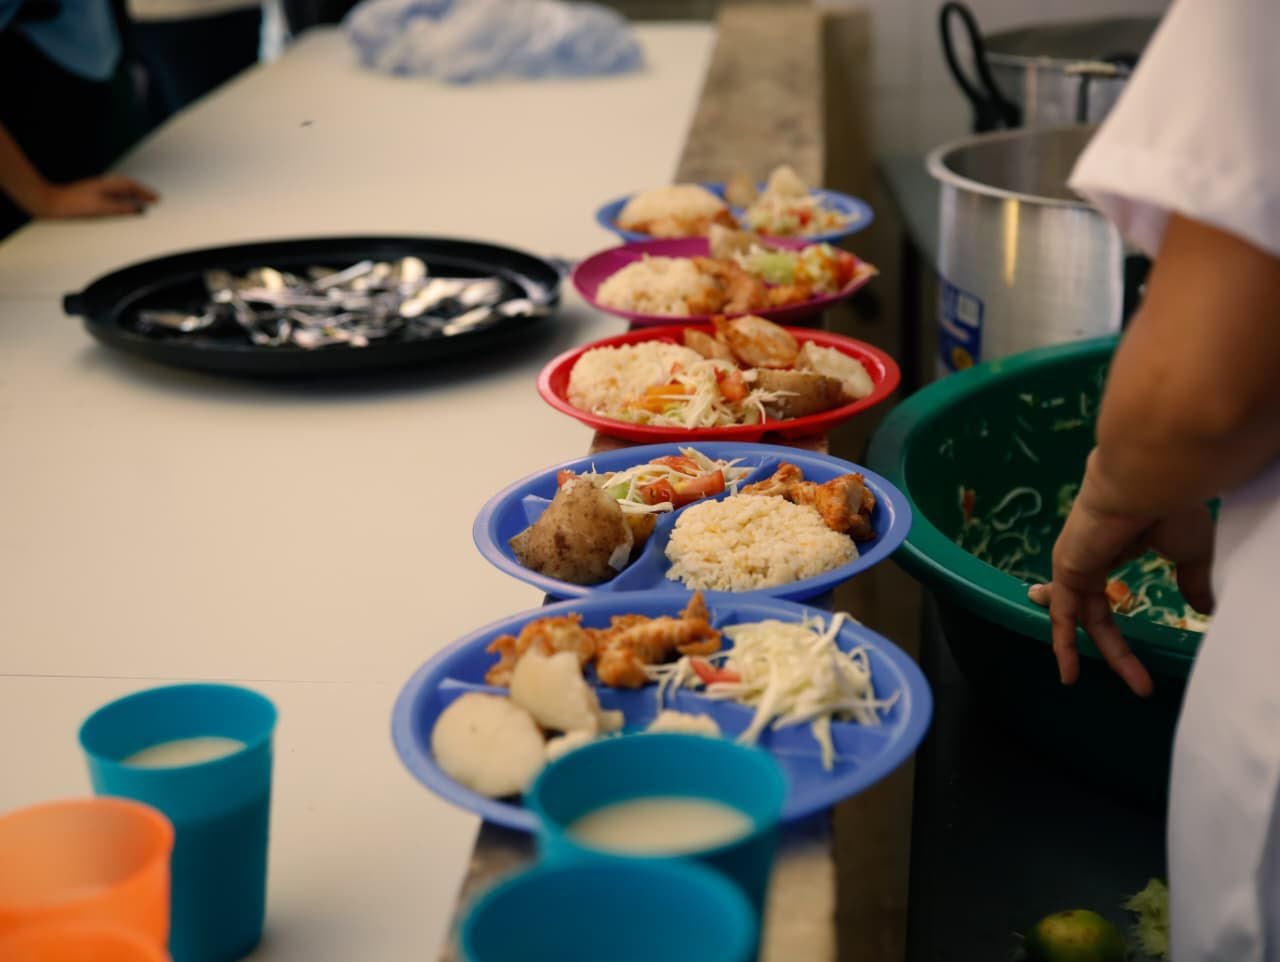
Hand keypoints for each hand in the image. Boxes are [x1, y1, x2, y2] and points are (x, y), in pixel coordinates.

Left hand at [30, 175, 158, 218]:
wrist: (49, 204)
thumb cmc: (72, 206)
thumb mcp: (100, 208)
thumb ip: (121, 208)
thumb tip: (138, 209)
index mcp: (106, 185)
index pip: (131, 185)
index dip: (145, 192)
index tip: (157, 199)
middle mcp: (102, 185)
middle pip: (127, 186)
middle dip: (141, 193)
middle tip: (153, 201)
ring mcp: (95, 190)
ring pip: (119, 191)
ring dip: (132, 196)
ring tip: (142, 205)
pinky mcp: (89, 197)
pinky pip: (112, 197)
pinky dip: (122, 201)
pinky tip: (121, 208)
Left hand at [1028, 482, 1214, 696]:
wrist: (1146, 485)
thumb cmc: (1169, 509)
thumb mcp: (1189, 552)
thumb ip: (1192, 580)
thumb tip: (1205, 608)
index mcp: (1116, 545)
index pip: (1107, 591)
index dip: (1118, 616)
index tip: (1135, 643)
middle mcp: (1090, 554)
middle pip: (1096, 612)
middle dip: (1117, 649)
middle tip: (1141, 682)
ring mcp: (1074, 561)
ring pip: (1081, 617)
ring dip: (1103, 654)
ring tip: (1130, 685)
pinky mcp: (1065, 568)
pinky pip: (1061, 612)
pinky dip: (1063, 642)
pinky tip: (1069, 672)